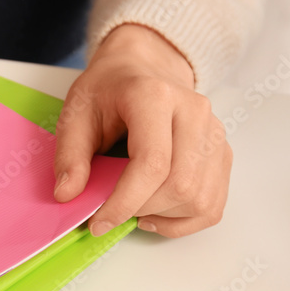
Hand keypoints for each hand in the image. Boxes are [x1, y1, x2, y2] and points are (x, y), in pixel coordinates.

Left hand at [53, 24, 231, 237]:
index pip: (152, 163)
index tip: (98, 223)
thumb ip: (69, 155)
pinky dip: (183, 220)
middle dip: (141, 209)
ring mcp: (214, 133)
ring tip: (132, 206)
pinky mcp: (221, 152)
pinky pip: (212, 204)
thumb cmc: (107, 90)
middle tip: (111, 210)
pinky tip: (155, 211)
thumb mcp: (75, 114)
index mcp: (154, 97)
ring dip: (162, 216)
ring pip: (200, 199)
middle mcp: (194, 113)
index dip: (124, 202)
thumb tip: (67, 195)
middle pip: (180, 185)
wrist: (143, 67)